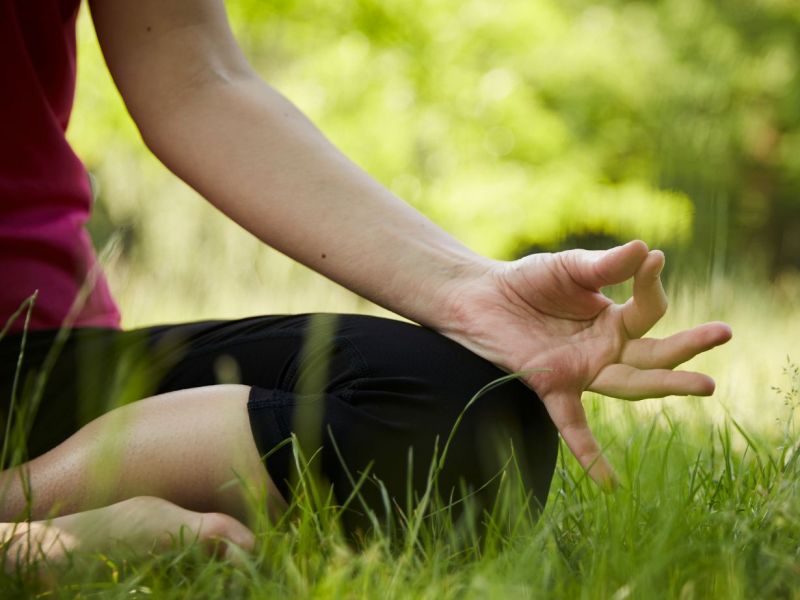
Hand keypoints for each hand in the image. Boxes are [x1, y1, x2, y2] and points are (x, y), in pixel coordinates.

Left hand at [443, 240, 731, 486]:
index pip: (648, 310)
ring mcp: (582, 370)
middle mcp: (605, 349)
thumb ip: (603, 265)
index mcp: (613, 320)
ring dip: (666, 385)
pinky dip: (589, 453)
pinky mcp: (553, 385)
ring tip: (704, 384)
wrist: (479, 296)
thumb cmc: (526, 281)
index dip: (651, 285)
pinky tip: (609, 483)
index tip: (652, 260)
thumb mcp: (568, 268)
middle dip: (689, 345)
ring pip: (631, 384)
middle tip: (724, 332)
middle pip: (654, 354)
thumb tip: (644, 249)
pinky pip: (574, 425)